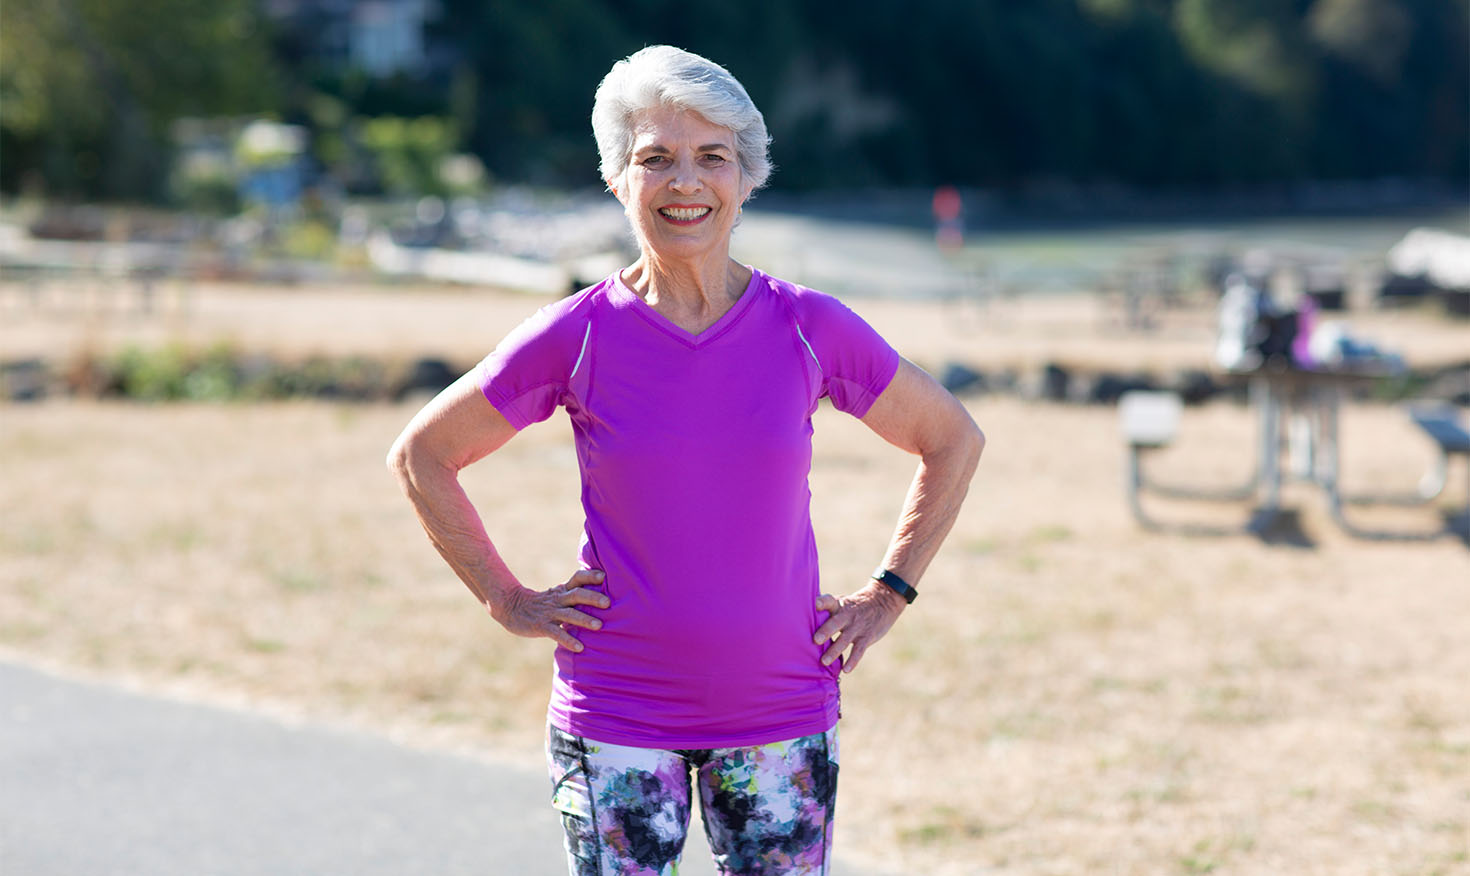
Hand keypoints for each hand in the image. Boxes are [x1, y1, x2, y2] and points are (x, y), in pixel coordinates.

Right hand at [488, 569, 609, 651]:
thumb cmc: (543, 603)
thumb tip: (604, 595)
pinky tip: (579, 647)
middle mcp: (558, 599)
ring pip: (569, 614)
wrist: (512, 608)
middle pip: (576, 595)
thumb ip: (576, 594)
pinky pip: (556, 633)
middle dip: (592, 598)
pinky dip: (568, 640)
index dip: (590, 576)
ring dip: (584, 619)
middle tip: (607, 603)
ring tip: (599, 625)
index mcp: (563, 590)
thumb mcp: (558, 594)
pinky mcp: (541, 626)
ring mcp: (550, 613)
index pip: (577, 578)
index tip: (604, 575)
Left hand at [813, 579, 906, 673]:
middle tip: (815, 640)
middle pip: (835, 623)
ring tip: (824, 661)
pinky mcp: (866, 637)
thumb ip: (824, 611)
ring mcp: (857, 627)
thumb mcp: (840, 602)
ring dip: (834, 651)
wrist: (883, 602)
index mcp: (838, 605)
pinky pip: (858, 650)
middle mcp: (846, 616)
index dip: (822, 602)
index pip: (829, 601)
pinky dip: (852, 660)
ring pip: (845, 640)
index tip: (815, 604)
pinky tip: (846, 670)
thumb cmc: (853, 605)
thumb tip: (799, 621)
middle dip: (826, 631)